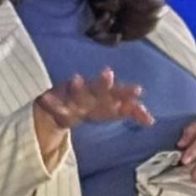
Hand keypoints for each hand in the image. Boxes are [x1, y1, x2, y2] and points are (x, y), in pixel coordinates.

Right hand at [32, 68, 151, 160]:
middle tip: (109, 74)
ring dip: (76, 86)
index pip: (117, 92)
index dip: (126, 93)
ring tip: (76, 79)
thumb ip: (131, 111)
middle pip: (98, 89)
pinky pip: (52, 104)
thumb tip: (151, 121)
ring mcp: (71, 96)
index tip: (139, 91)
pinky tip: (44, 99)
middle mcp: (89, 92)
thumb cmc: (93, 105)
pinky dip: (50, 102)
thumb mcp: (112, 109)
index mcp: (105, 94)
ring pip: (76, 92)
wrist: (62, 105)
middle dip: (103, 84)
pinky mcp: (55, 102)